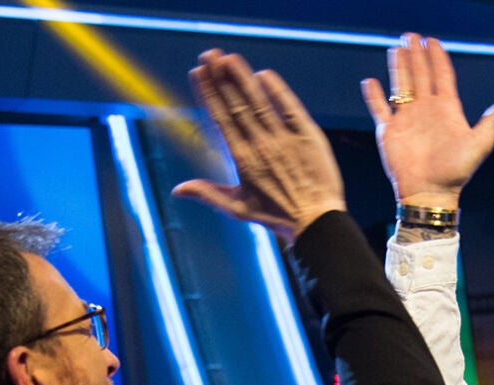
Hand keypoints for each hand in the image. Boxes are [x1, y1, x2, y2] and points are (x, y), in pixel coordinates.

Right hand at [172, 50, 345, 240]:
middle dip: (221, 77)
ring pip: (260, 102)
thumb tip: (177, 190)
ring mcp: (286, 139)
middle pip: (237, 105)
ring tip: (230, 57)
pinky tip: (264, 74)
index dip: (209, 93)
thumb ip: (207, 194)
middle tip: (209, 54)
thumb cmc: (276, 217)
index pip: (221, 119)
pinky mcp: (309, 136)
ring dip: (244, 78)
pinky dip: (278, 91)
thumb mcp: (238, 208)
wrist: (316, 222)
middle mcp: (261, 145)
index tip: (198, 72)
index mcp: (242, 160)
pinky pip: (290, 108)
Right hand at [361, 33, 493, 207]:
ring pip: (400, 85)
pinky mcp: (389, 131)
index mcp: (446, 109)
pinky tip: (371, 81)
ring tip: (396, 48)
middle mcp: (426, 110)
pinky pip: (379, 108)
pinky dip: (374, 95)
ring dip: (399, 67)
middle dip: (416, 55)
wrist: (430, 193)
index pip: (442, 75)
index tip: (433, 41)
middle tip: (411, 35)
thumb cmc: (456, 171)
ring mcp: (406, 120)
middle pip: (420, 75)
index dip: (438, 57)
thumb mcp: (481, 142)